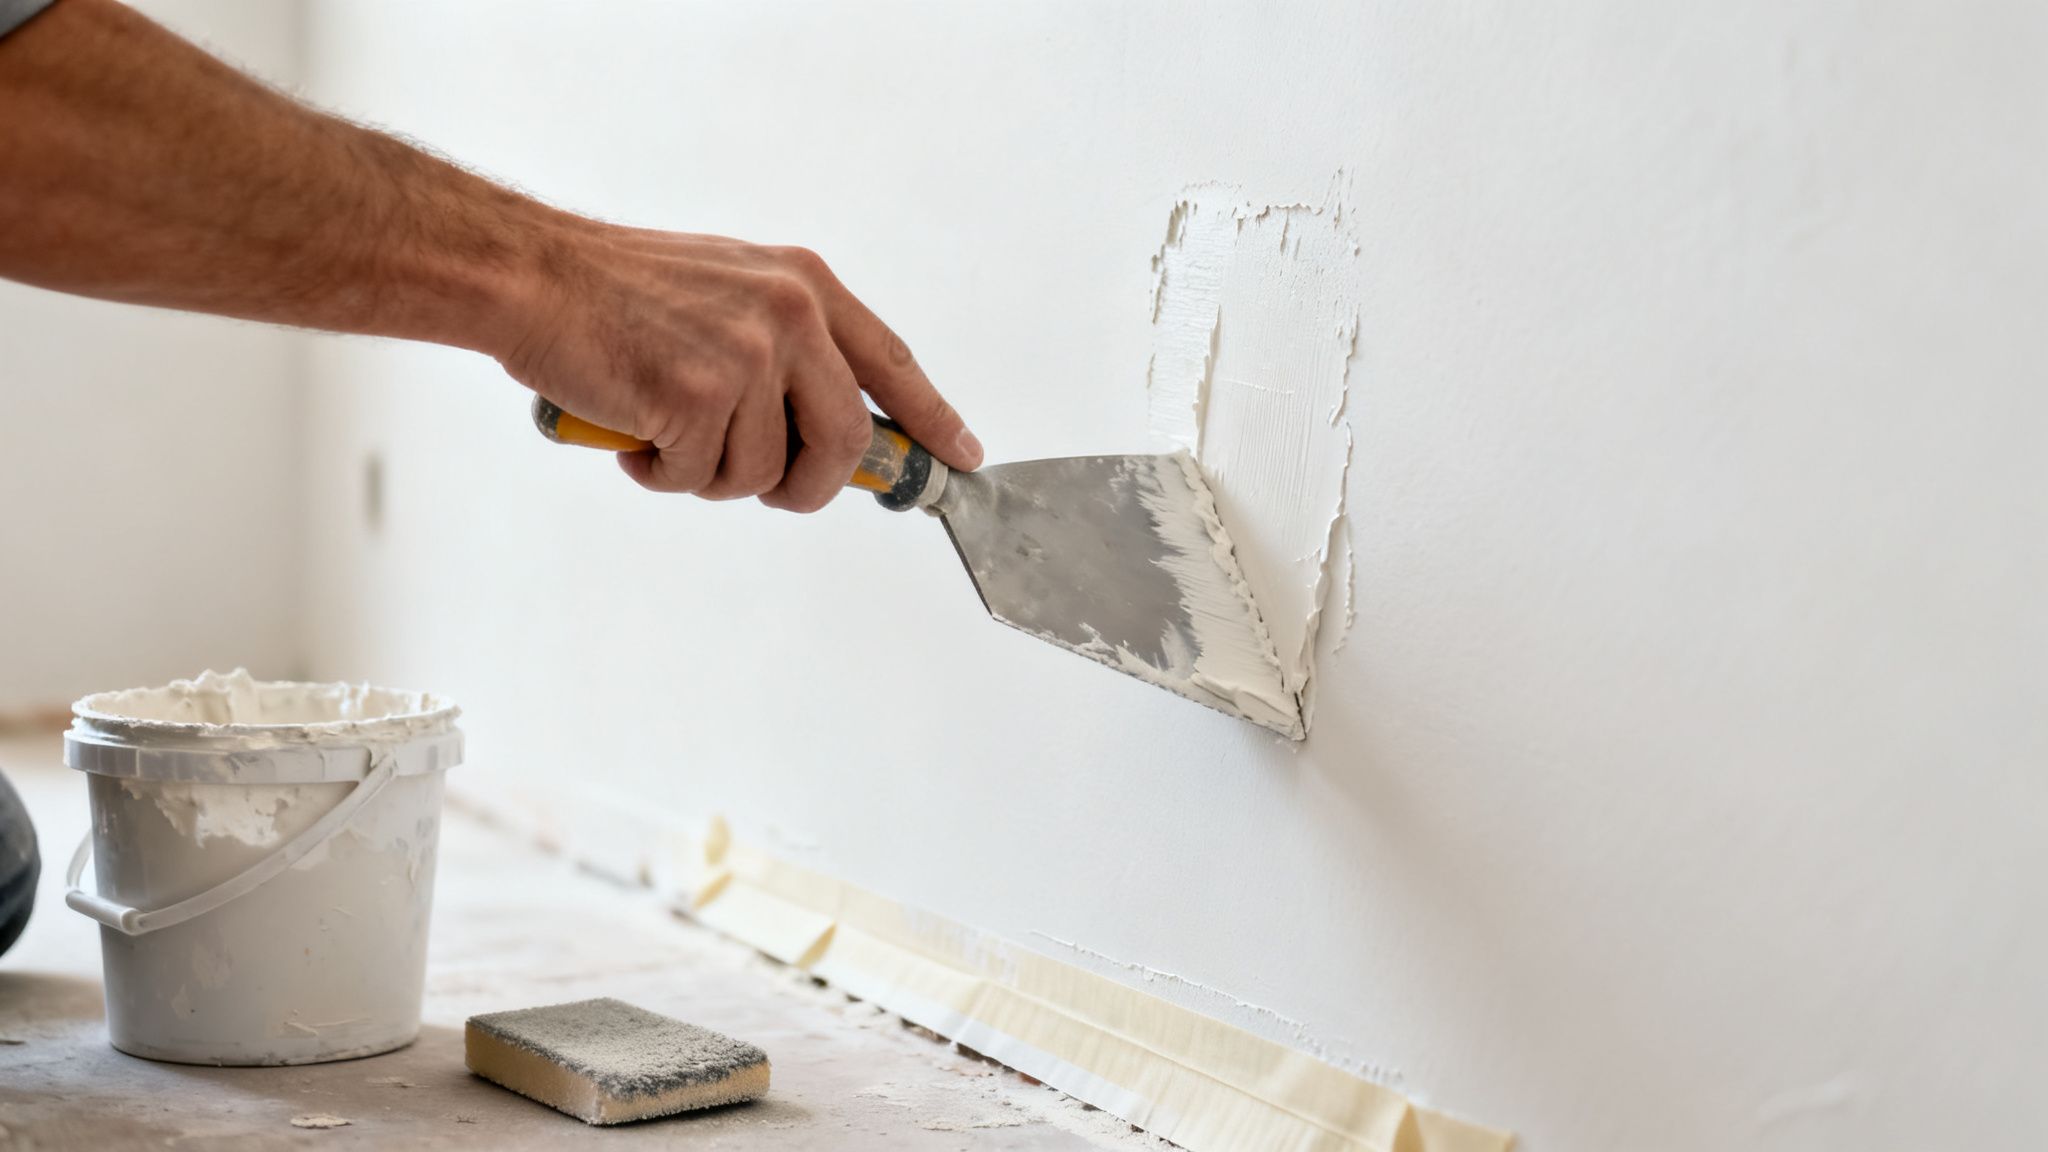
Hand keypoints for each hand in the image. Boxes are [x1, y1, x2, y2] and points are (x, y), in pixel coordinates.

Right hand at [499, 222, 981, 510]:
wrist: (534, 278)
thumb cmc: (616, 294)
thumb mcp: (728, 292)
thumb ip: (786, 348)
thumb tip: (833, 434)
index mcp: (804, 285)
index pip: (890, 364)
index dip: (930, 419)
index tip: (960, 457)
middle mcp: (789, 314)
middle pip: (845, 444)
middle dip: (809, 488)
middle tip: (769, 490)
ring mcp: (748, 355)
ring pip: (765, 474)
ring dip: (712, 477)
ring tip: (665, 431)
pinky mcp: (698, 396)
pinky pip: (701, 480)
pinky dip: (662, 475)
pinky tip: (634, 434)